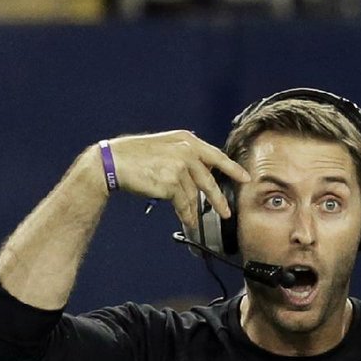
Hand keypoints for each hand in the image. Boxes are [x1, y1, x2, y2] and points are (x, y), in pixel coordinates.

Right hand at [100, 131, 249, 230]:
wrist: (114, 162)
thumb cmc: (136, 157)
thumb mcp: (165, 147)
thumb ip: (185, 156)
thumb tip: (201, 175)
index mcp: (186, 140)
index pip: (215, 155)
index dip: (232, 168)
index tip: (245, 178)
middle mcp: (186, 151)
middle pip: (209, 180)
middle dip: (218, 199)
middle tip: (227, 212)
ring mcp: (180, 166)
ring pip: (193, 195)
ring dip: (192, 210)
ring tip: (191, 220)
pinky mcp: (172, 182)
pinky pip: (184, 203)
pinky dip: (185, 214)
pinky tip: (185, 220)